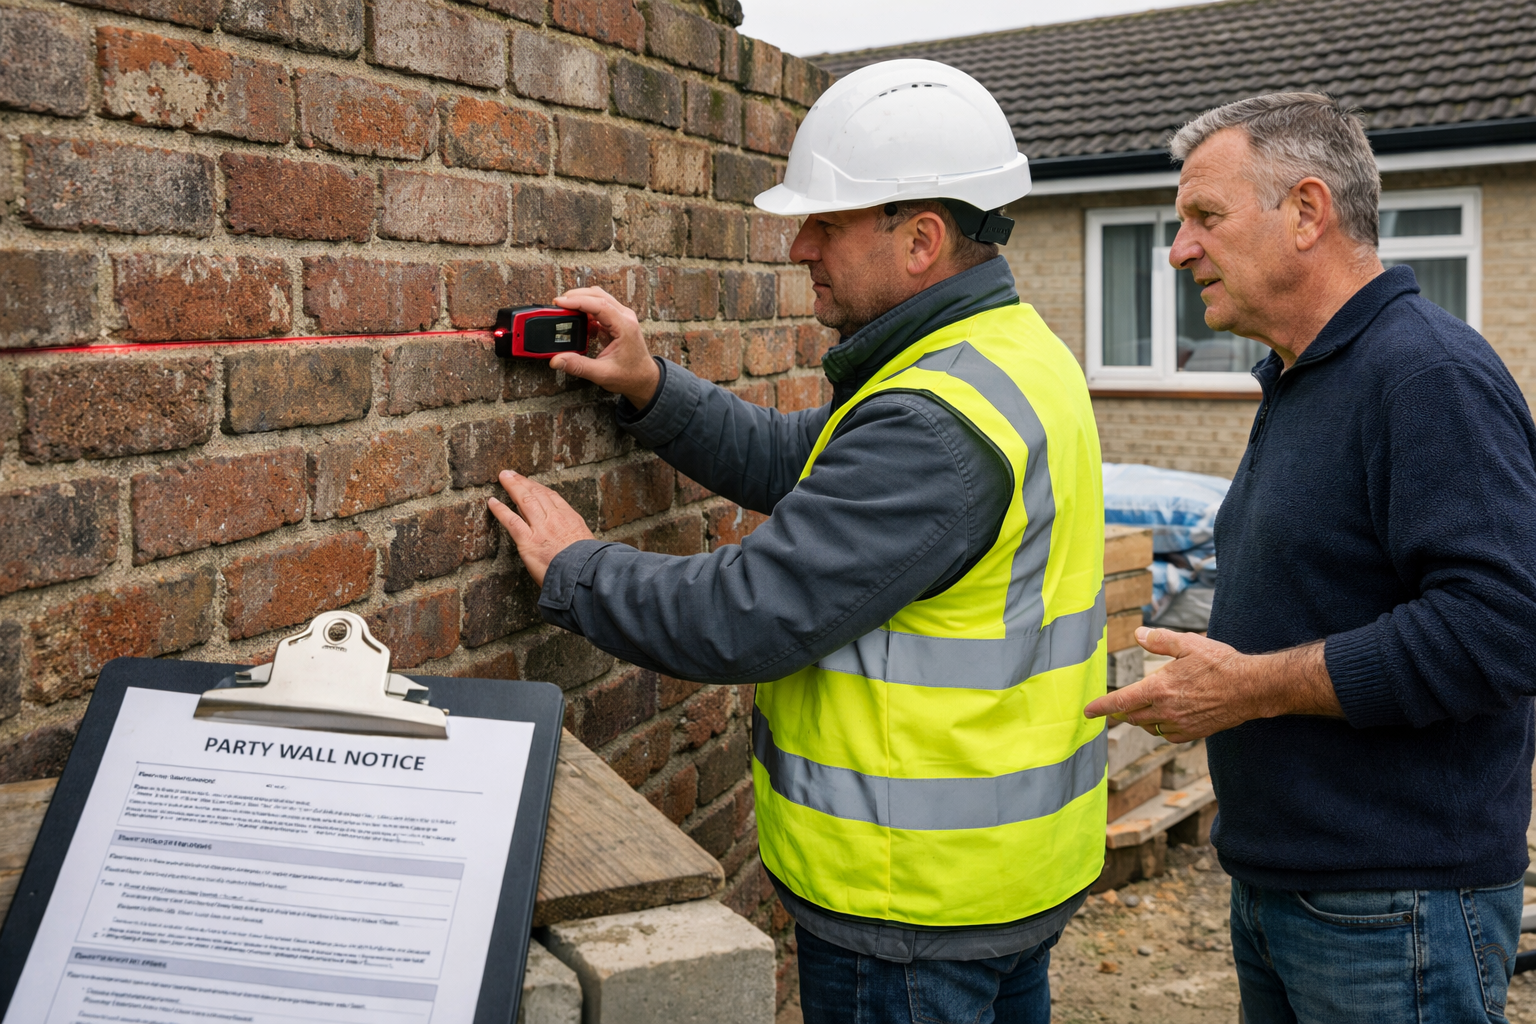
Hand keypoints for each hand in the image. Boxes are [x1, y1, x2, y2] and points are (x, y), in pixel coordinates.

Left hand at [488, 471, 593, 586]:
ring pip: (524, 500)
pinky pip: (511, 520)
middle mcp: (555, 518)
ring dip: (512, 486)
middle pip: (536, 493)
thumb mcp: (588, 544)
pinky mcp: (528, 540)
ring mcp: (541, 528)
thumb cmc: (590, 564)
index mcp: (570, 518)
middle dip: (523, 482)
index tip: (530, 483)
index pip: (552, 497)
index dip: (538, 488)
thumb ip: (577, 537)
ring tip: (503, 477)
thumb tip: (573, 540)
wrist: (586, 572)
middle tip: (511, 474)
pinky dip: (500, 510)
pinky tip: (492, 502)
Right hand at [547, 287, 659, 407]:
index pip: (599, 305)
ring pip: (598, 299)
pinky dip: (585, 310)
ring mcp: (622, 317)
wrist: (644, 379)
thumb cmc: (630, 376)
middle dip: (576, 296)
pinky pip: (599, 308)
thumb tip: (557, 360)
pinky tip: (577, 322)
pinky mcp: (617, 321)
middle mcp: (625, 317)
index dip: (577, 301)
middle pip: (597, 295)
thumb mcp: (602, 374)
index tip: (560, 302)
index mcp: (625, 326)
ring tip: (565, 310)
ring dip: (581, 301)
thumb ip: (578, 366)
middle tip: (558, 305)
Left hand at [1082, 628, 1338, 742]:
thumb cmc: (1220, 663)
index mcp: (1159, 688)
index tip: (1088, 711)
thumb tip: (1138, 633)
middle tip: (1121, 704)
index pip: (1121, 702)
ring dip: (1142, 719)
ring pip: (1149, 727)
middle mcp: (1166, 710)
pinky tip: (1167, 717)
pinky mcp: (1194, 733)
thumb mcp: (1188, 643)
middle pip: (1133, 716)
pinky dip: (1162, 728)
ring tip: (1145, 707)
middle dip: (1124, 710)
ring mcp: (1180, 724)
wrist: (1251, 688)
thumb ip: (1160, 639)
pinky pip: (1169, 735)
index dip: (1102, 707)